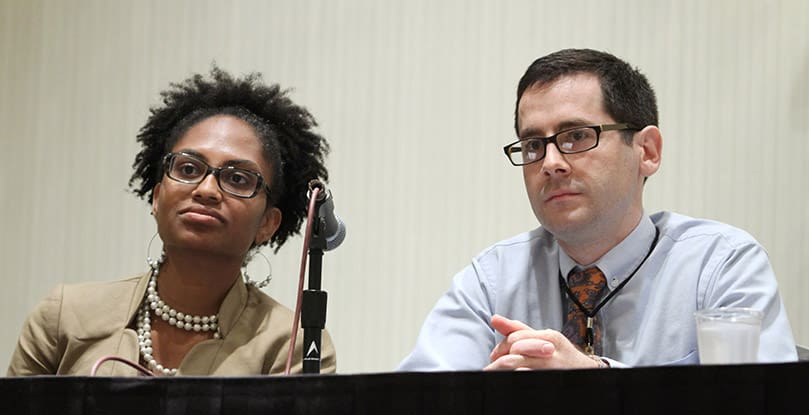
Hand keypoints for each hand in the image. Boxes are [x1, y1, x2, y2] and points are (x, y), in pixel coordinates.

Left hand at [484, 314, 603, 369]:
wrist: (585, 371)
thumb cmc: (560, 354)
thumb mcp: (542, 338)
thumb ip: (518, 330)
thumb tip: (495, 319)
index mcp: (549, 337)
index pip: (515, 338)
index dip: (501, 348)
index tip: (495, 356)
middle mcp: (552, 351)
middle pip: (516, 351)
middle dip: (501, 360)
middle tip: (494, 367)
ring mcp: (553, 368)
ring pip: (520, 366)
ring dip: (505, 370)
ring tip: (498, 374)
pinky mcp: (553, 379)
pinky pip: (529, 378)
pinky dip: (519, 376)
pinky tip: (515, 376)